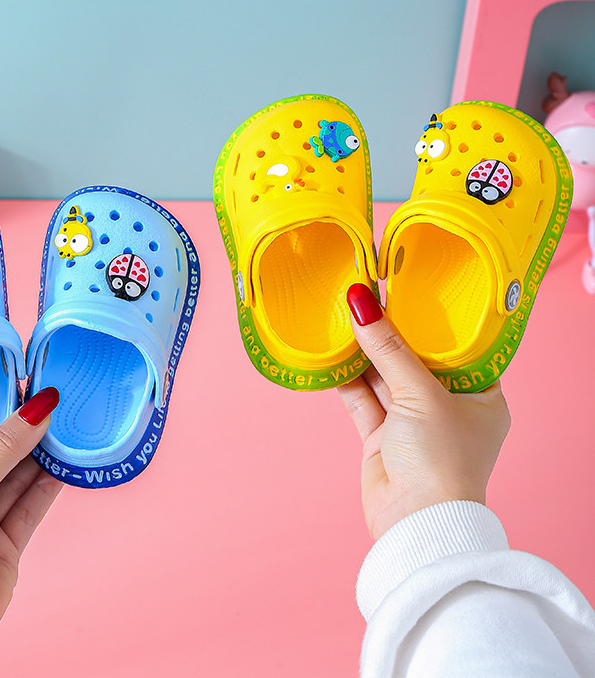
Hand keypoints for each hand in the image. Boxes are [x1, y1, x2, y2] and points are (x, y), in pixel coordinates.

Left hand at [0, 386, 61, 634]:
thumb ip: (4, 445)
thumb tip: (39, 407)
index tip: (19, 392)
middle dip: (22, 436)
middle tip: (51, 406)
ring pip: (17, 480)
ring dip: (41, 458)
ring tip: (65, 428)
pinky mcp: (7, 542)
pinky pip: (31, 505)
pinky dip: (49, 485)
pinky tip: (66, 463)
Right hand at [338, 284, 510, 540]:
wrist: (416, 526)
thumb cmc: (441, 461)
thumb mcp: (420, 394)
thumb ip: (388, 348)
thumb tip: (360, 301)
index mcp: (480, 395)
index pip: (455, 344)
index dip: (430, 315)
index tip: (406, 284)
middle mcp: (447, 406)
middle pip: (414, 357)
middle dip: (389, 330)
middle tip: (366, 292)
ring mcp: (412, 422)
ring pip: (384, 376)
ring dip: (364, 350)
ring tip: (341, 313)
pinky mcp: (382, 436)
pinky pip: (363, 397)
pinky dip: (347, 377)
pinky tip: (331, 351)